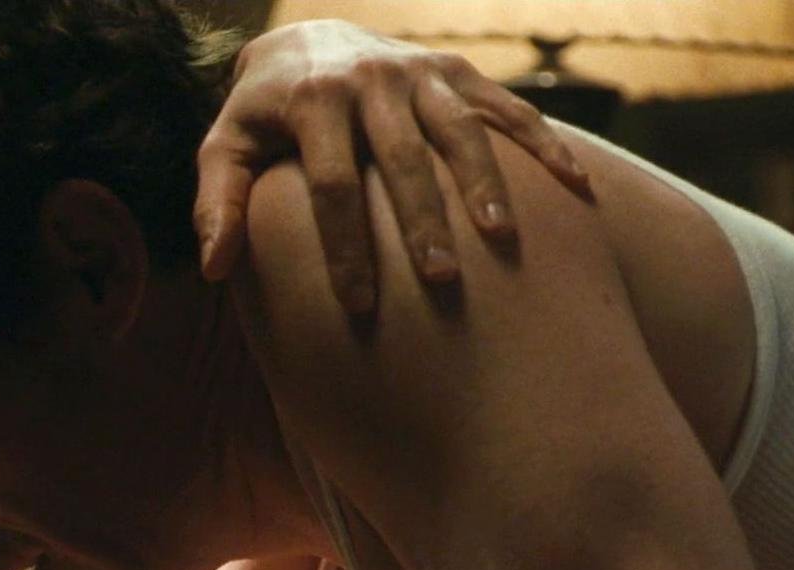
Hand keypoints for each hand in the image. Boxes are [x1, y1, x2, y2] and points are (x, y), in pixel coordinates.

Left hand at [195, 18, 591, 312]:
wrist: (303, 39)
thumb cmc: (262, 116)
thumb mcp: (226, 147)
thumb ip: (219, 203)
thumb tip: (215, 269)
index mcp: (311, 101)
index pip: (330, 183)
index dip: (345, 246)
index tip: (359, 307)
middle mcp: (369, 79)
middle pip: (401, 158)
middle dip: (422, 220)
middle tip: (441, 282)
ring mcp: (419, 72)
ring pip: (459, 129)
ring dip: (485, 182)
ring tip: (503, 238)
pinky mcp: (455, 71)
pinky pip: (505, 108)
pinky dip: (543, 144)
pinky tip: (578, 186)